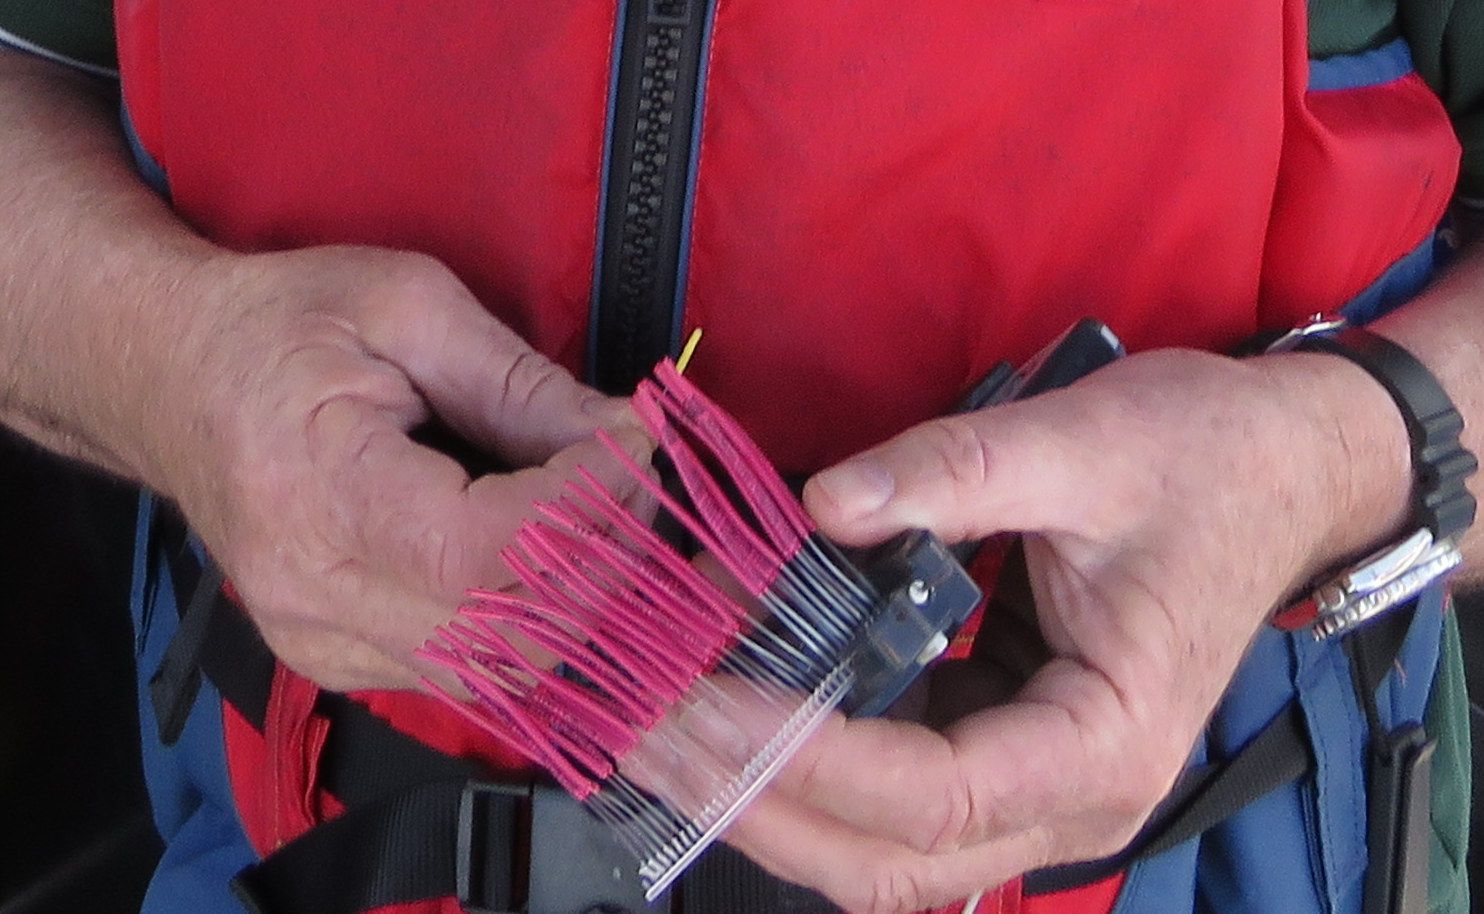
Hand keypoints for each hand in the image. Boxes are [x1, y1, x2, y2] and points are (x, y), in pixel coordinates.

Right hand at [149, 246, 649, 690]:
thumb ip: (522, 384)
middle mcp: (313, 595)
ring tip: (600, 513)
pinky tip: (546, 554)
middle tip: (635, 476)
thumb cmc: (279, 326)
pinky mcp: (339, 661)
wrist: (169, 377)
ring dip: (580, 599)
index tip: (634, 442)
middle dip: (606, 558)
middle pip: (511, 633)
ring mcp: (322, 644)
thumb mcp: (407, 307)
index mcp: (317, 493)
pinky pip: (471, 673)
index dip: (588, 507)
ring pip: (504, 672)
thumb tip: (629, 436)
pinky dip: (532, 621)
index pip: (488, 552)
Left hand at [712, 347, 1407, 912]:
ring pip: (882, 852)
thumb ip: (949, 475)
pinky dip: (810, 773)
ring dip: (772, 803)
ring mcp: (1035, 788)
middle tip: (651, 730)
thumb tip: (821, 506)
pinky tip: (740, 717)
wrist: (1277, 470)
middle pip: (891, 860)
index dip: (809, 756)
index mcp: (1105, 742)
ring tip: (668, 733)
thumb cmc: (1204, 462)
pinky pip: (893, 801)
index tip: (705, 699)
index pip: (933, 793)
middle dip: (762, 805)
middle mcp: (1072, 798)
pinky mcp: (1004, 752)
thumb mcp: (1083, 448)